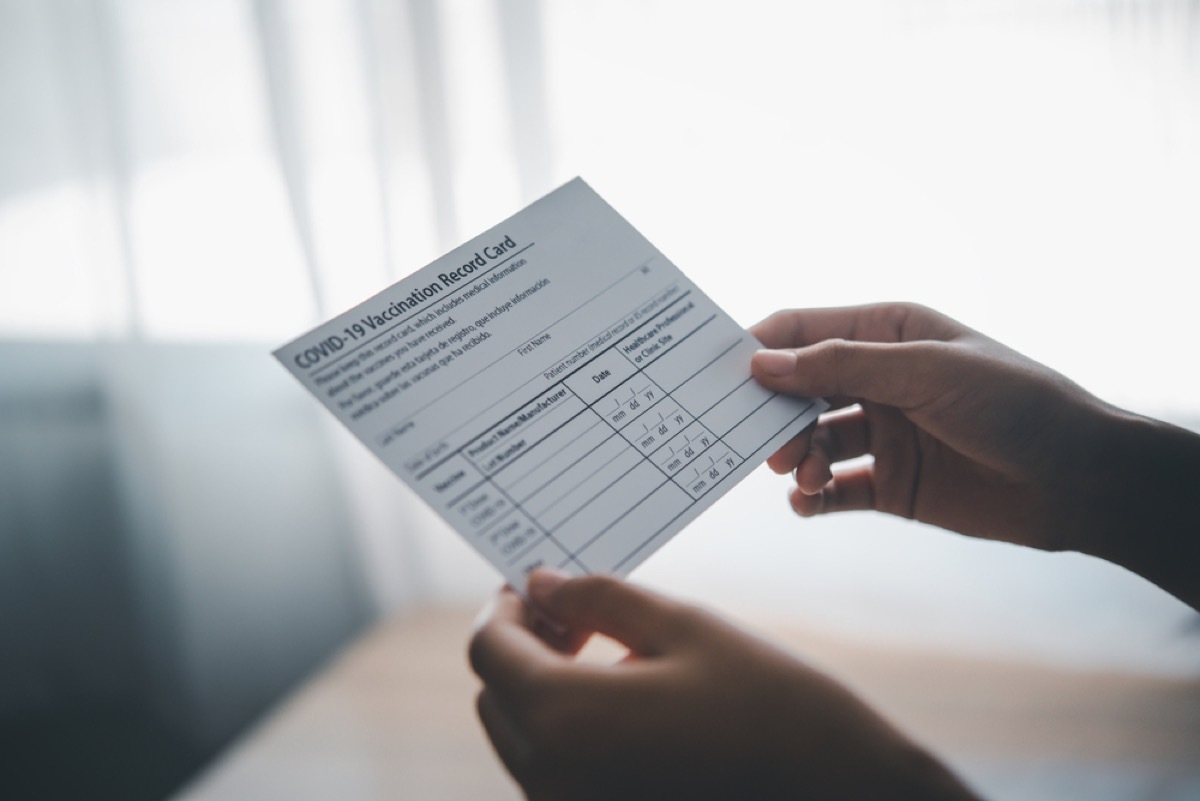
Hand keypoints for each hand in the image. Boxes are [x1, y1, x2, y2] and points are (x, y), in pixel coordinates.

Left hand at [469, 569, 979, 800]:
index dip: (504, 605)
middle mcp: (554, 780)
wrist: (848, 797)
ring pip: (524, 738)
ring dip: (543, 686)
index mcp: (566, 719)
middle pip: (497, 696)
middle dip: (521, 644)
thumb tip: (541, 583)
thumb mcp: (685, 627)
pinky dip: (571, 728)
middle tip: (575, 610)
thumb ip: (599, 600)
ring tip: (605, 647)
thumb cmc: (775, 705)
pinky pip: (558, 772)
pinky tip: (626, 697)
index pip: (488, 650)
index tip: (539, 580)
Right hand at [749, 303, 1199, 607]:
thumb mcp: (926, 370)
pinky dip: (814, 497)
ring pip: (813, 442)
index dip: (762, 348)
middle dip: (774, 412)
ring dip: (797, 457)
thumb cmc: (1014, 403)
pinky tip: (807, 502)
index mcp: (887, 333)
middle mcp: (878, 381)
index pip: (806, 331)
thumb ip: (842, 367)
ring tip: (803, 474)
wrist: (1079, 479)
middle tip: (760, 439)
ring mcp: (883, 435)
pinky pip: (835, 490)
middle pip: (799, 390)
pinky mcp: (891, 486)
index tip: (722, 374)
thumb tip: (763, 363)